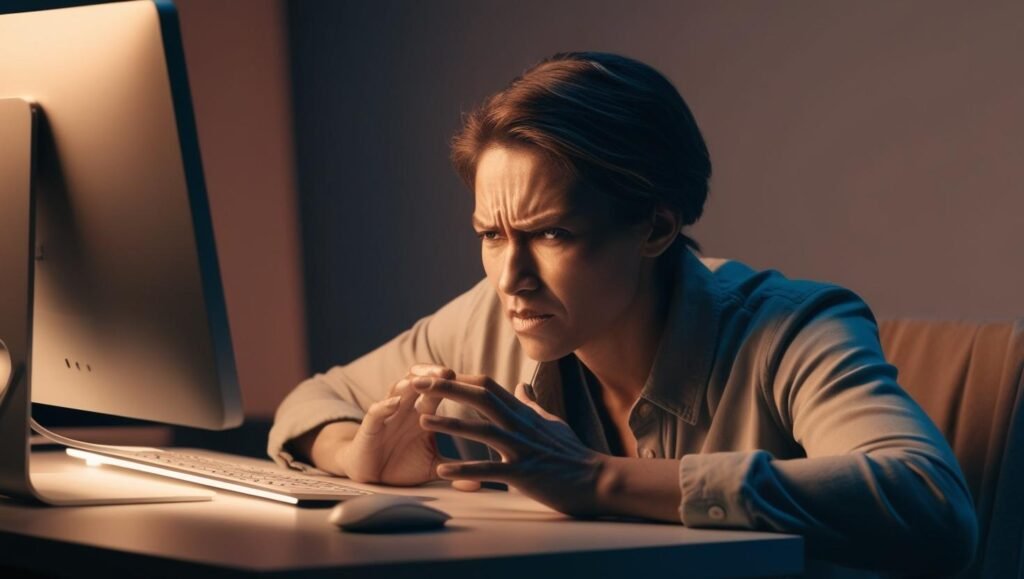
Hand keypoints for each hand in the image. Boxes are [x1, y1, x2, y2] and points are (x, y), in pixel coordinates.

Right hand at [341, 364, 482, 490]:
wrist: (370, 476)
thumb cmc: (402, 466)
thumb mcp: (432, 467)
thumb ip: (455, 469)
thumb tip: (480, 483)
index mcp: (423, 412)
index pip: (438, 390)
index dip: (452, 384)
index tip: (468, 383)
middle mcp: (405, 408)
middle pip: (419, 382)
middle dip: (432, 375)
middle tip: (448, 372)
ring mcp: (387, 414)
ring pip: (397, 390)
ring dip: (409, 384)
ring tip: (422, 380)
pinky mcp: (369, 426)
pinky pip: (376, 411)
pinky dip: (385, 405)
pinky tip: (395, 403)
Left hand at [412, 374, 607, 516]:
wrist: (596, 480)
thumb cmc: (572, 453)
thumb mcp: (551, 422)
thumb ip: (531, 404)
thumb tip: (520, 386)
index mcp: (522, 413)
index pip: (486, 386)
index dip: (458, 378)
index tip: (433, 375)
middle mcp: (520, 425)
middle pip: (480, 397)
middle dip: (447, 389)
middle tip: (417, 384)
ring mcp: (522, 448)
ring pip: (482, 430)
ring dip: (450, 425)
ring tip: (422, 420)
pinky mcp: (524, 473)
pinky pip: (491, 470)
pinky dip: (465, 470)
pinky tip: (442, 470)